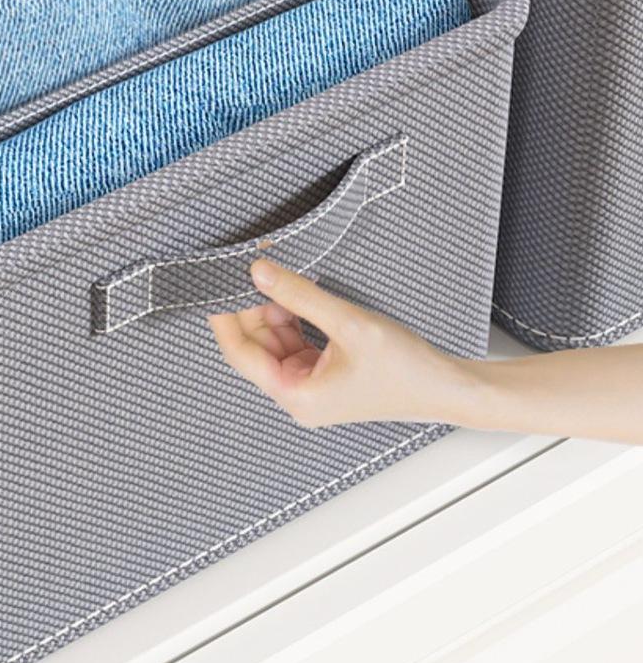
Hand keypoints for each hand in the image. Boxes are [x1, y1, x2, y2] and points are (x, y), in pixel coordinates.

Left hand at [209, 258, 463, 428]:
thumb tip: (259, 272)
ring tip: (277, 273)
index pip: (240, 353)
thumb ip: (299, 296)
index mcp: (296, 396)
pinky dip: (294, 316)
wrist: (446, 387)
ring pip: (275, 340)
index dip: (225, 316)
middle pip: (256, 345)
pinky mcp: (324, 374)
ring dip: (275, 307)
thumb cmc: (405, 367)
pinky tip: (297, 291)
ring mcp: (311, 385)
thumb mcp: (348, 322)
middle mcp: (298, 395)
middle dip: (253, 305)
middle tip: (253, 266)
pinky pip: (295, 341)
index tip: (215, 284)